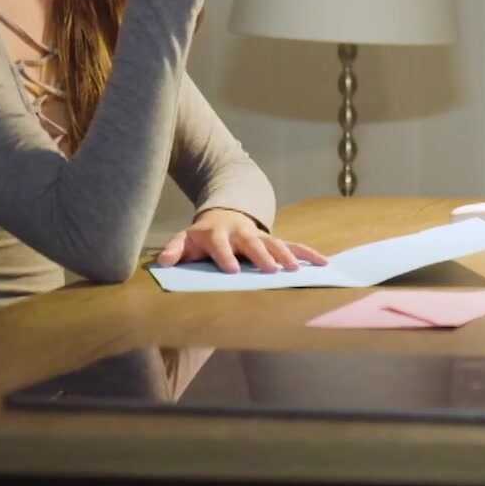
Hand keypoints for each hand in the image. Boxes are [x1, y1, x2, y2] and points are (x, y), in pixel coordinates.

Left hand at [150, 208, 329, 273]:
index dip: (225, 256)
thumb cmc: (202, 236)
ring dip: (286, 255)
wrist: (224, 214)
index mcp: (217, 233)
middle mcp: (241, 232)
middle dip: (262, 255)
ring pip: (275, 243)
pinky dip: (308, 253)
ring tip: (295, 269)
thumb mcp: (185, 240)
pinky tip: (322, 263)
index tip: (232, 271)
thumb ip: (175, 250)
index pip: (219, 244)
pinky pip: (293, 245)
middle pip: (252, 243)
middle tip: (271, 270)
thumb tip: (162, 262)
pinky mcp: (273, 240)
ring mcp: (260, 235)